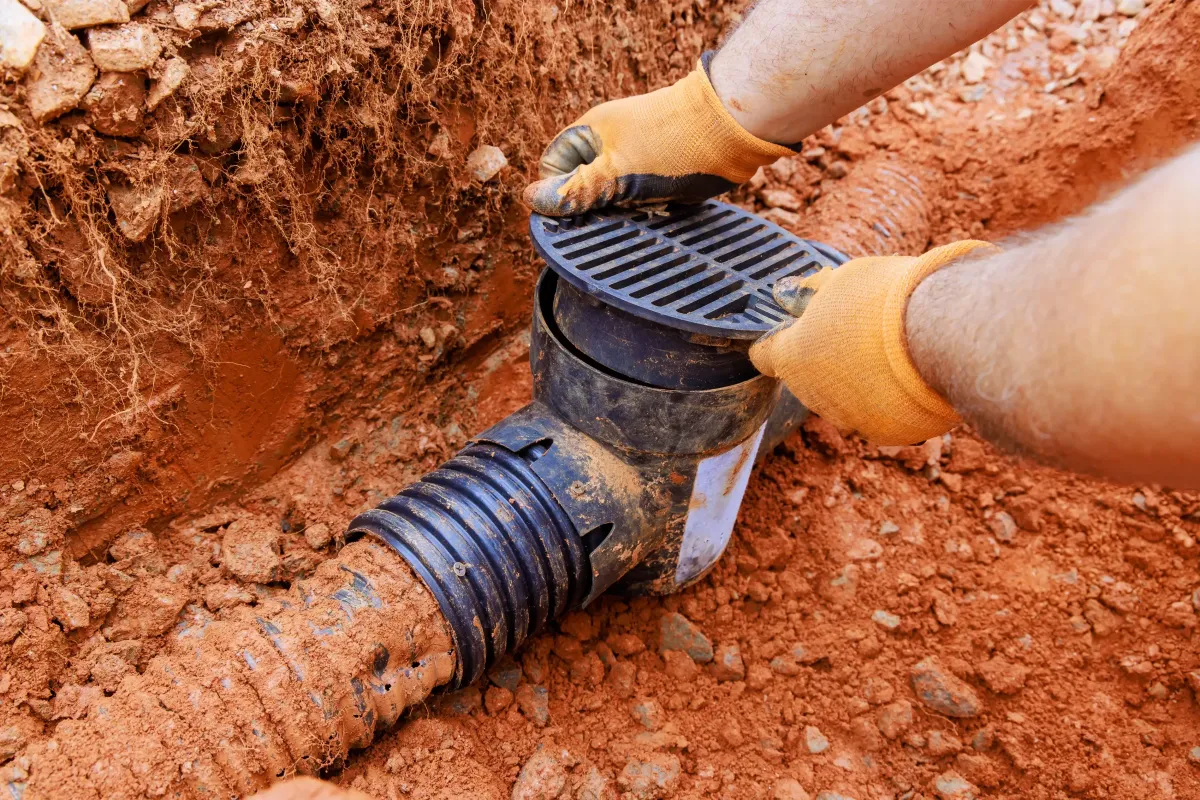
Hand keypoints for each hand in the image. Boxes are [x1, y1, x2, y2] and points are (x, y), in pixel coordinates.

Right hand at [523, 58, 792, 215]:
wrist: (735, 128)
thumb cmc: (674, 143)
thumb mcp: (616, 173)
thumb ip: (576, 190)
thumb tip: (532, 200)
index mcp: (590, 133)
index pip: (553, 168)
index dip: (559, 193)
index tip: (579, 210)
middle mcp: (611, 143)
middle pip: (585, 187)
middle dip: (599, 207)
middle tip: (620, 211)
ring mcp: (638, 156)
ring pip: (616, 197)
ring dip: (628, 211)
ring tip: (650, 206)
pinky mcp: (663, 170)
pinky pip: (644, 198)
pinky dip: (651, 208)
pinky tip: (665, 208)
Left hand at [749, 241, 994, 444]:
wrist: (941, 337)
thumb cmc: (886, 301)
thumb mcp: (844, 279)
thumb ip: (815, 292)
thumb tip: (793, 293)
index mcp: (792, 357)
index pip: (765, 354)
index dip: (779, 341)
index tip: (795, 331)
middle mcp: (812, 395)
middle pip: (810, 376)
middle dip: (829, 357)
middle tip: (862, 332)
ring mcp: (847, 419)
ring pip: (846, 398)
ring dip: (861, 380)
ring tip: (894, 353)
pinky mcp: (884, 434)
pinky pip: (881, 414)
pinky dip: (892, 399)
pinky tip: (912, 376)